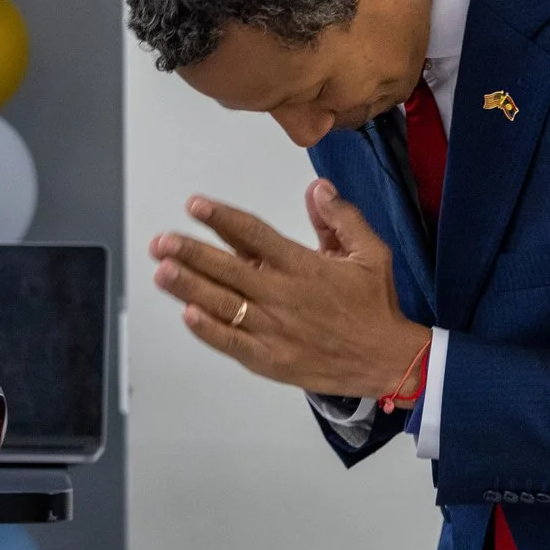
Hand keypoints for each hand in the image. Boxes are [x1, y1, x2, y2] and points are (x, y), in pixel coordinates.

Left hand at [150, 181, 432, 396]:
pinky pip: (232, 342)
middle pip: (228, 268)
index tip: (196, 206)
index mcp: (303, 266)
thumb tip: (317, 189)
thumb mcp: (371, 252)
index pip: (253, 234)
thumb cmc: (376, 307)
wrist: (387, 360)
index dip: (221, 218)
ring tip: (162, 270)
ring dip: (189, 286)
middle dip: (190, 252)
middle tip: (163, 241)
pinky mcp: (270, 359)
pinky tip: (188, 314)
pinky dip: (208, 329)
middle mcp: (283, 295)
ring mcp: (274, 329)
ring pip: (223, 303)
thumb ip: (341, 218)